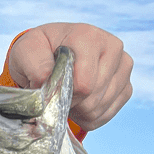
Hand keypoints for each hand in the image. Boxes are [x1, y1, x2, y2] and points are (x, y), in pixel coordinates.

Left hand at [8, 22, 132, 131]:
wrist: (52, 53)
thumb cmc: (39, 52)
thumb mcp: (26, 51)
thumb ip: (34, 64)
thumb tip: (47, 79)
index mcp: (89, 36)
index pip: (84, 83)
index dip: (64, 95)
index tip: (51, 89)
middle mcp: (112, 47)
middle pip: (93, 97)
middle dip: (71, 103)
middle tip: (57, 95)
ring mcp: (123, 66)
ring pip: (100, 107)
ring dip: (78, 112)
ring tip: (67, 98)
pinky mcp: (126, 85)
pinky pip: (108, 114)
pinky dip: (89, 117)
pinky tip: (78, 104)